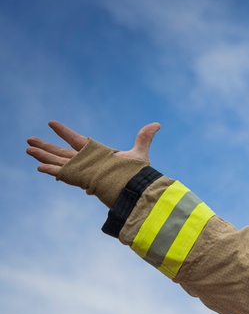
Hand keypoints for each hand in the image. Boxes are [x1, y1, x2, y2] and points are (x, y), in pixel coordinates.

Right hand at [26, 121, 161, 175]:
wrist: (136, 190)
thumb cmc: (137, 174)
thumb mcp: (139, 153)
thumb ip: (144, 138)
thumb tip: (157, 124)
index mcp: (97, 154)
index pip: (77, 140)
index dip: (64, 132)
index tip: (52, 123)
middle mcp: (88, 163)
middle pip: (62, 152)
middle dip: (46, 146)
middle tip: (29, 140)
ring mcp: (83, 172)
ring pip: (58, 162)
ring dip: (43, 156)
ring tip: (27, 149)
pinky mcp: (82, 180)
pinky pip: (63, 174)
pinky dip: (52, 171)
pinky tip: (39, 168)